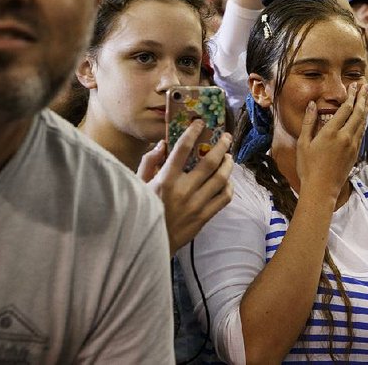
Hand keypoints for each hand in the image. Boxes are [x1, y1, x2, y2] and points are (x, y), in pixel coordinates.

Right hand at [137, 121, 233, 255]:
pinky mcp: (204, 217)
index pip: (181, 150)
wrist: (150, 244)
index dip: (192, 133)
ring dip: (228, 164)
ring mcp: (196, 205)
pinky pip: (224, 198)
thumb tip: (162, 144)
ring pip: (221, 179)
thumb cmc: (141, 211)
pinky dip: (229, 186)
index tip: (200, 123)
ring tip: (229, 157)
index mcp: (165, 180)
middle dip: (221, 146)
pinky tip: (227, 181)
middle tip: (226, 137)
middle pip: (210, 163)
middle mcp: (183, 191)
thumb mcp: (138, 185)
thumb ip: (148, 163)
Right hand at [296, 83, 367, 201]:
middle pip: (358, 112)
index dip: (350, 95)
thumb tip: (312, 104)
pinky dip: (364, 120)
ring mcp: (352, 145)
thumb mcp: (303, 143)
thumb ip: (309, 122)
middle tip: (365, 86)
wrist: (321, 189)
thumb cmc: (308, 167)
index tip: (353, 85)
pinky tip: (364, 116)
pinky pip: (362, 132)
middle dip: (362, 97)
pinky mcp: (355, 153)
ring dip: (366, 107)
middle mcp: (344, 137)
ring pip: (362, 122)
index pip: (345, 109)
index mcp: (330, 133)